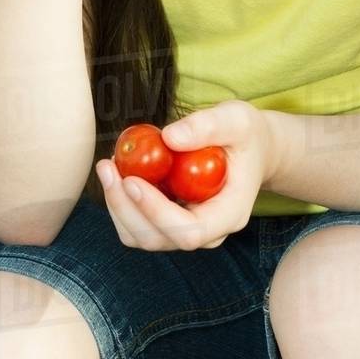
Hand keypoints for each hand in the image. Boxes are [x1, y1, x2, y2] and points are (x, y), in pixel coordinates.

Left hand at [96, 101, 269, 251]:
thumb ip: (206, 126)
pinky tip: (117, 171)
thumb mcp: (236, 120)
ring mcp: (187, 230)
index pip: (190, 231)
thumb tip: (168, 137)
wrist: (251, 150)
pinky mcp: (169, 222)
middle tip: (108, 167)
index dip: (156, 212)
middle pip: (158, 238)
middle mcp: (208, 232)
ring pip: (141, 236)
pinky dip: (120, 202)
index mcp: (230, 213)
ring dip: (117, 206)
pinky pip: (137, 225)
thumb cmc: (246, 135)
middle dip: (126, 207)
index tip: (132, 179)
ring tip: (109, 165)